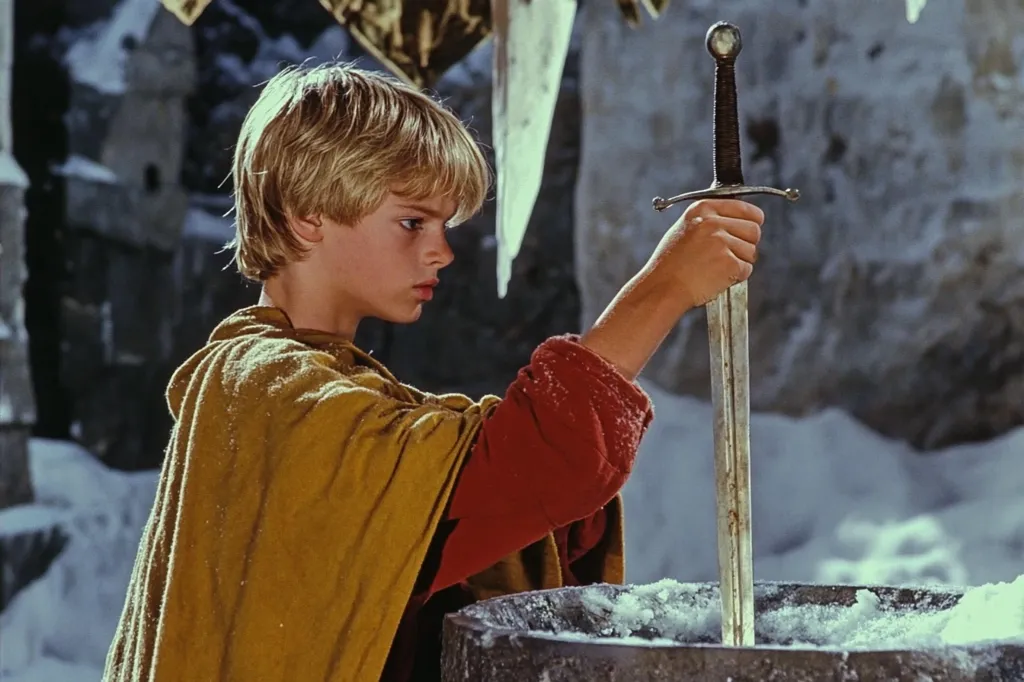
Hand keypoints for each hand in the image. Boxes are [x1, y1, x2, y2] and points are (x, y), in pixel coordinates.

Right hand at [643, 198, 764, 308]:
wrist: (662, 288)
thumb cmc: (669, 264)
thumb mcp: (684, 229)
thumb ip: (709, 220)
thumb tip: (736, 221)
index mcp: (703, 209)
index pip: (746, 209)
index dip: (752, 221)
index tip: (749, 229)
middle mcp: (713, 223)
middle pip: (754, 230)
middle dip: (746, 244)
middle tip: (729, 256)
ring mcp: (722, 243)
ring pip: (752, 251)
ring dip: (739, 263)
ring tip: (715, 268)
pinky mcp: (729, 263)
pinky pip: (746, 269)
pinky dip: (736, 277)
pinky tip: (716, 278)